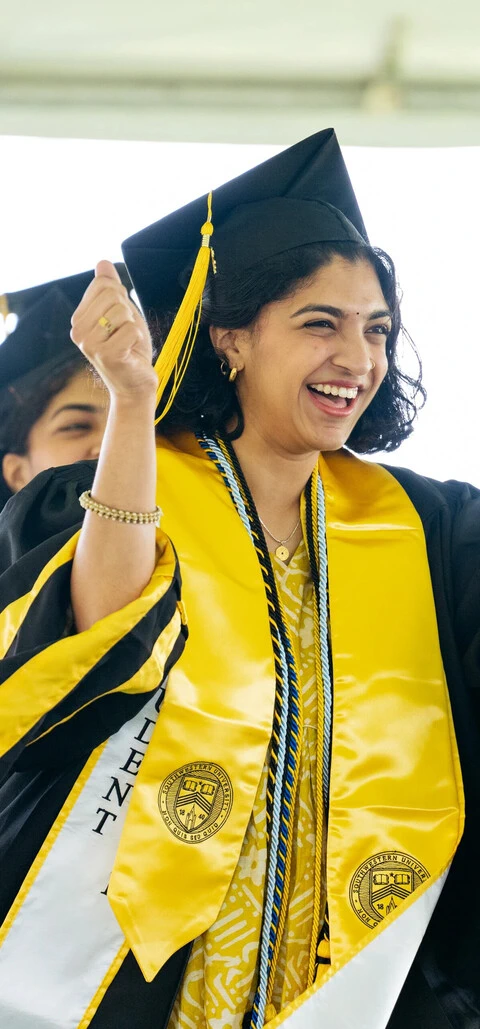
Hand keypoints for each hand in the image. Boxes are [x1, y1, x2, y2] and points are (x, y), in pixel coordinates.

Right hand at [70, 261, 157, 400]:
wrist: (135, 384)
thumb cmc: (129, 348)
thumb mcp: (121, 312)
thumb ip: (110, 288)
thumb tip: (102, 262)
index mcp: (78, 319)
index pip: (103, 283)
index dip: (120, 297)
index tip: (119, 320)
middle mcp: (77, 331)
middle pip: (112, 294)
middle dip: (127, 311)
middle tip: (124, 333)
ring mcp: (89, 344)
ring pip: (122, 311)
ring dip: (132, 326)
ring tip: (126, 343)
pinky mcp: (106, 354)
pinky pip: (131, 329)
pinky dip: (137, 338)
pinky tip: (130, 352)